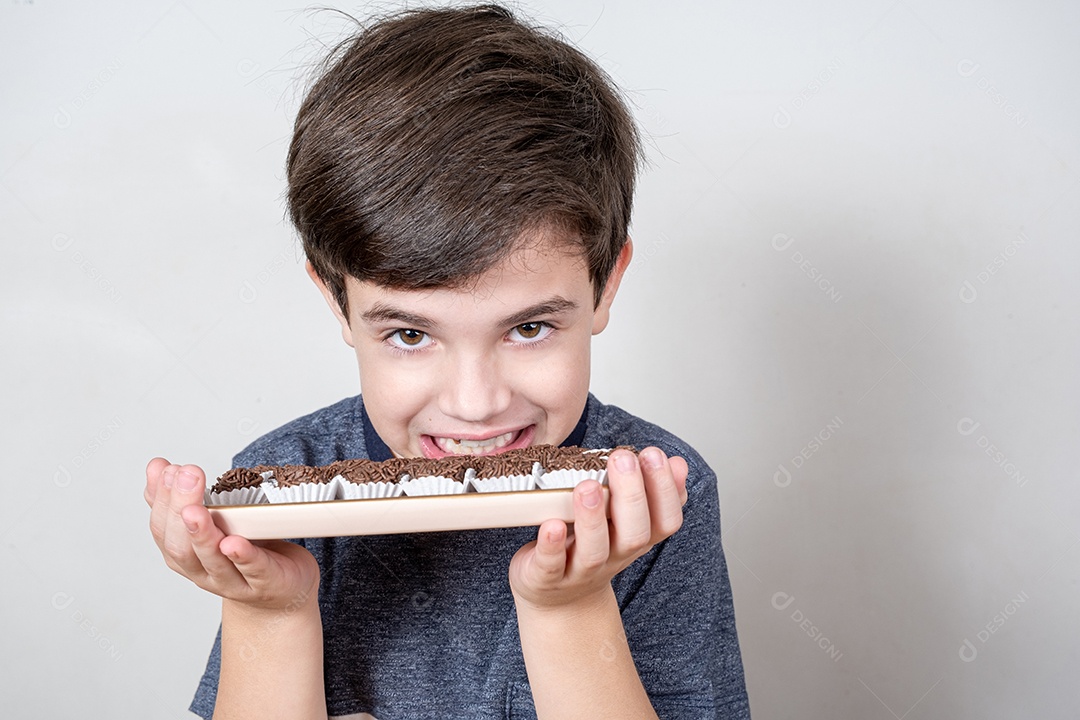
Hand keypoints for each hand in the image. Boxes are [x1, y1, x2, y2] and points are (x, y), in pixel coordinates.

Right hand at [145, 458, 319, 610]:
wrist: (284, 594)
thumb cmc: (249, 553)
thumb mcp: (216, 523)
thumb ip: (185, 500)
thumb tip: (158, 467)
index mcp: (187, 556)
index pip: (163, 530)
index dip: (162, 500)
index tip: (169, 469)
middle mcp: (205, 572)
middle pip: (181, 547)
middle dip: (178, 508)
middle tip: (185, 475)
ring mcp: (234, 582)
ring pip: (211, 561)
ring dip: (201, 534)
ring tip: (195, 510)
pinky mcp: (267, 583)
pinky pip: (252, 570)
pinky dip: (242, 556)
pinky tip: (233, 542)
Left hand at [508, 447, 688, 611]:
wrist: (559, 599)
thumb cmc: (590, 546)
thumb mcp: (623, 521)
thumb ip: (647, 491)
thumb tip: (677, 462)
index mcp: (636, 539)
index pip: (665, 521)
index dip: (665, 491)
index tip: (654, 454)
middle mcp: (614, 556)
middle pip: (634, 535)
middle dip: (632, 495)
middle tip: (623, 458)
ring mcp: (580, 571)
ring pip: (594, 551)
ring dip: (593, 518)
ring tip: (588, 486)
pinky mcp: (546, 578)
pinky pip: (551, 566)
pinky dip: (551, 545)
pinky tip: (551, 524)